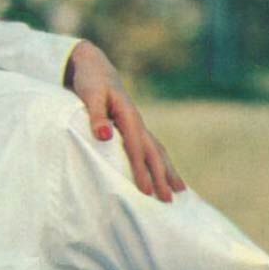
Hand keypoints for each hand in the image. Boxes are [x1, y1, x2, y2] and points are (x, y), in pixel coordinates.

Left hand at [64, 40, 183, 201]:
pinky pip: (150, 149)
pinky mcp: (133, 128)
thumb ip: (95, 115)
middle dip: (161, 177)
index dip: (141, 171)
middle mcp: (137, 122)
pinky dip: (158, 163)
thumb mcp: (89, 95)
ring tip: (179, 192)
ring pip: (156, 151)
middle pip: (153, 153)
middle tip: (168, 201)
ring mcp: (137, 125)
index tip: (145, 192)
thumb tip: (105, 135)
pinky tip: (163, 175)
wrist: (95, 67)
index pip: (136, 149)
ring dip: (167, 172)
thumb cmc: (90, 81)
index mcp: (128, 115)